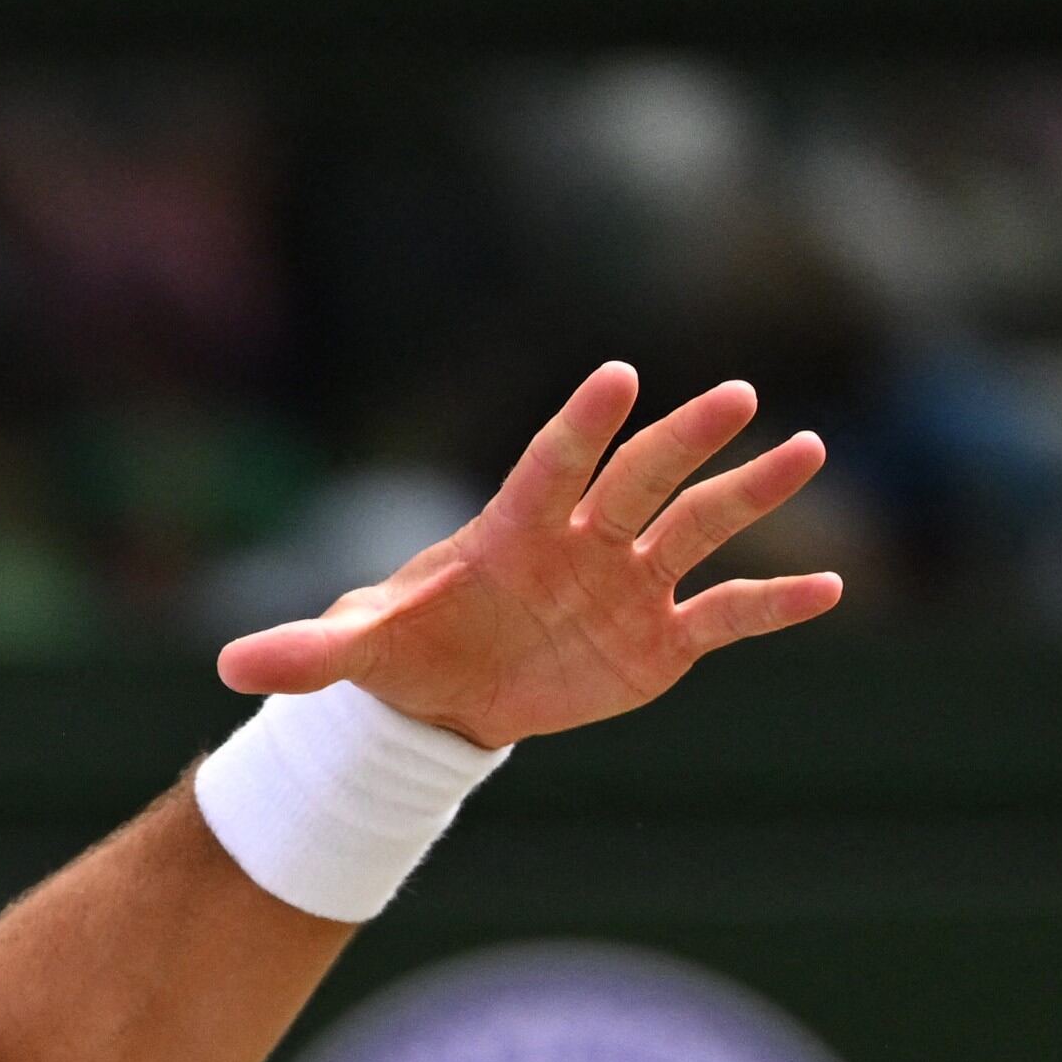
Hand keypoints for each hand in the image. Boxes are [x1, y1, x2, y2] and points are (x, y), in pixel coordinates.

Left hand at [212, 362, 841, 749]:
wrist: (461, 686)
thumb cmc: (413, 647)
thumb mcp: (358, 652)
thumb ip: (306, 652)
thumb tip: (229, 665)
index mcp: (513, 530)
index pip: (550, 466)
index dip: (581, 426)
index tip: (618, 375)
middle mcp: (584, 541)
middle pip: (639, 482)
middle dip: (683, 443)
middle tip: (735, 395)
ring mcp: (629, 583)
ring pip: (698, 528)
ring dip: (753, 494)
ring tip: (810, 447)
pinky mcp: (662, 636)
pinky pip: (727, 614)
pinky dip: (774, 604)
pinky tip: (832, 589)